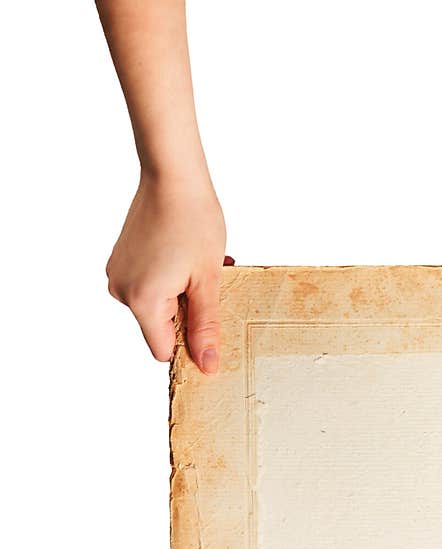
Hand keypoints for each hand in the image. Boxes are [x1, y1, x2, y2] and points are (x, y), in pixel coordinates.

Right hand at [106, 175, 226, 373]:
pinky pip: (150, 285)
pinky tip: (187, 259)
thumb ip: (206, 326)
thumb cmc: (194, 221)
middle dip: (189, 312)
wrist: (173, 176)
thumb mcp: (208, 281)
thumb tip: (207, 365)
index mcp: (141, 301)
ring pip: (158, 305)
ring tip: (200, 267)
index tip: (210, 327)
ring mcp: (118, 274)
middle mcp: (121, 291)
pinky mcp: (121, 260)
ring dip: (183, 294)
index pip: (162, 350)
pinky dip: (171, 280)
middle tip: (209, 283)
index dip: (188, 345)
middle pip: (161, 326)